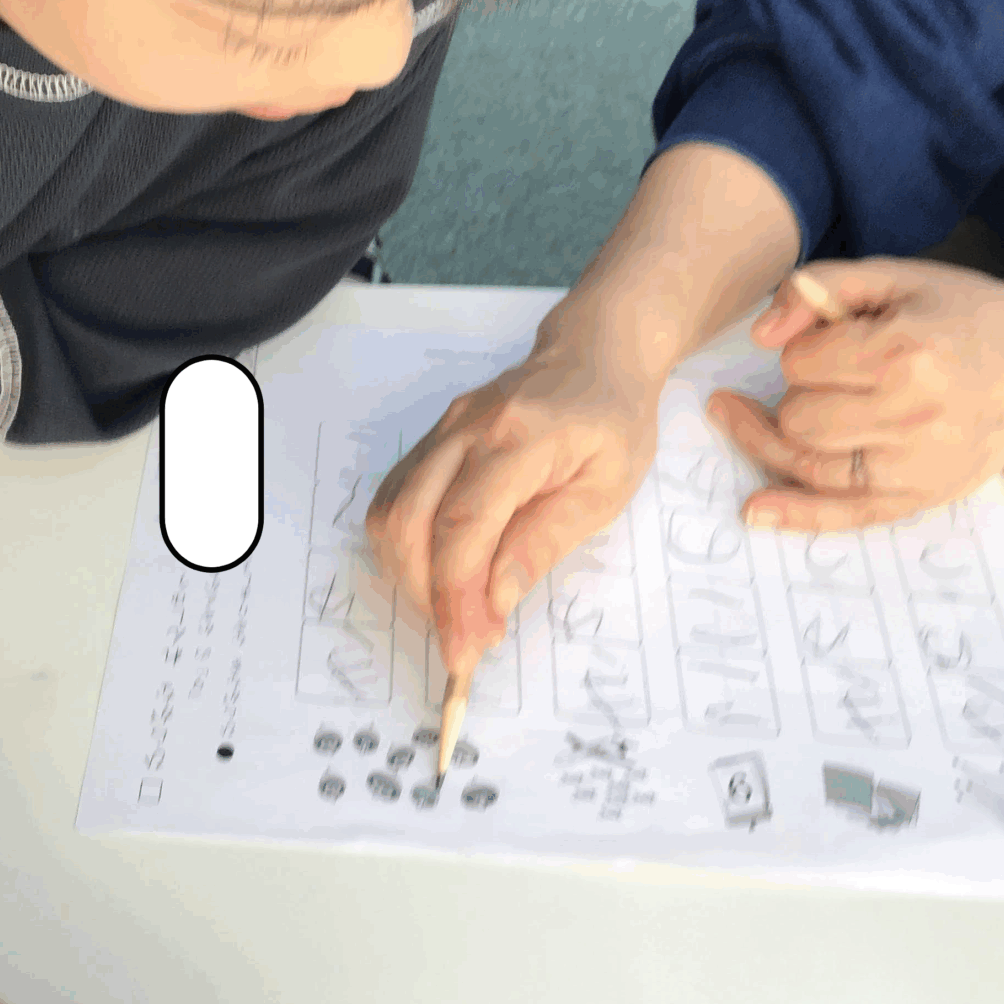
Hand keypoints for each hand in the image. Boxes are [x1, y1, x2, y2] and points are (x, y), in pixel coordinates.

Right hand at [364, 305, 664, 669]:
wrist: (593, 354)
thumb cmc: (612, 421)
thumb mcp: (604, 489)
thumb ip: (544, 541)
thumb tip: (494, 599)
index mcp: (518, 439)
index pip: (463, 526)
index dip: (455, 595)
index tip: (466, 648)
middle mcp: (466, 429)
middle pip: (411, 522)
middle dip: (428, 594)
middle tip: (465, 638)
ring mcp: (442, 430)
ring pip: (391, 512)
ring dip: (410, 575)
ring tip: (455, 609)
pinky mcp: (432, 438)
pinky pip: (395, 498)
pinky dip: (405, 547)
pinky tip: (440, 573)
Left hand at [705, 257, 1003, 531]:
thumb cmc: (963, 319)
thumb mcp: (896, 278)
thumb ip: (821, 286)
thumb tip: (761, 332)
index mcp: (903, 352)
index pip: (799, 362)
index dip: (801, 348)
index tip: (828, 341)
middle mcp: (910, 414)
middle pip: (798, 416)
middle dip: (797, 392)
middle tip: (829, 375)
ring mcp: (915, 464)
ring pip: (806, 463)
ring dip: (776, 439)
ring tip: (741, 415)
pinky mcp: (919, 496)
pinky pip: (844, 513)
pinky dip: (795, 514)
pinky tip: (755, 509)